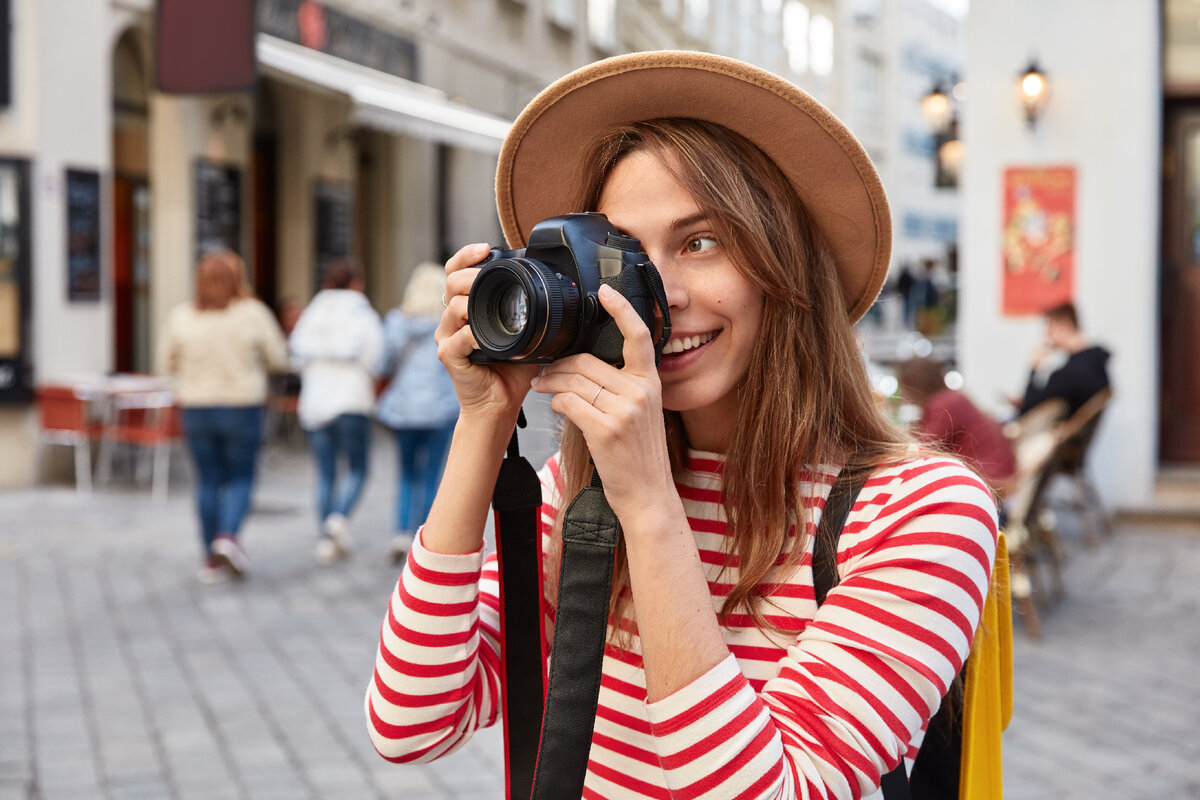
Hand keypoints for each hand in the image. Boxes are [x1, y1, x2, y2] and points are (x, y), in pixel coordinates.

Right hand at [436, 243, 538, 424]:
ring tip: (494, 310)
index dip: (466, 256)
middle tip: (488, 274)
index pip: (457, 272)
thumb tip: (559, 292)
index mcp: (468, 309)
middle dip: (470, 274)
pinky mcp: (448, 355)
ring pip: (454, 307)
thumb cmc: (511, 372)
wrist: (500, 405)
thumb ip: (532, 312)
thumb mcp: (527, 334)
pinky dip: (475, 335)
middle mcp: (453, 320)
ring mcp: (448, 337)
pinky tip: (489, 340)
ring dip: (475, 304)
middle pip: (451, 283)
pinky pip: (459, 338)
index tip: (485, 248)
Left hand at [529, 285, 674, 525]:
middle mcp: (640, 392)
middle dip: (558, 365)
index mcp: (651, 382)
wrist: (648, 495)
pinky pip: (568, 403)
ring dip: (549, 383)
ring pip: (572, 381)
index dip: (621, 309)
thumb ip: (623, 387)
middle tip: (543, 372)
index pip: (639, 335)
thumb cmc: (638, 456)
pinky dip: (555, 402)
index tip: (604, 291)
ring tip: (541, 387)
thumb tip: (584, 366)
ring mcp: (624, 411)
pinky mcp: (606, 430)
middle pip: (586, 362)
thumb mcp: (641, 414)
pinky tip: (555, 407)